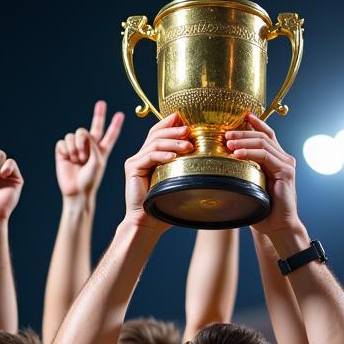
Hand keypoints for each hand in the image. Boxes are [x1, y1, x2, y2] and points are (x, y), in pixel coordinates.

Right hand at [56, 101, 124, 200]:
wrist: (77, 191)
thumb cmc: (90, 180)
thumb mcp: (97, 162)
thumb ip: (93, 145)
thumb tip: (82, 135)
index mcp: (101, 151)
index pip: (110, 135)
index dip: (114, 125)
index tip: (120, 114)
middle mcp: (89, 147)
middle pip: (93, 126)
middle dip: (98, 114)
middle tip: (102, 103)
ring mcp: (75, 148)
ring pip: (75, 134)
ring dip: (77, 146)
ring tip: (79, 159)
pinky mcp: (63, 150)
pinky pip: (64, 141)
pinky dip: (67, 149)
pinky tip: (70, 159)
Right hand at [124, 114, 192, 229]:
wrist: (148, 223)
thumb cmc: (166, 204)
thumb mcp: (180, 181)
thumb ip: (188, 166)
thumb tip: (211, 155)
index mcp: (152, 154)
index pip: (161, 130)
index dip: (173, 122)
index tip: (191, 121)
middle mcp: (142, 154)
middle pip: (157, 132)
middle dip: (175, 129)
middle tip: (190, 130)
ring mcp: (136, 160)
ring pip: (155, 142)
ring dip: (173, 142)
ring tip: (188, 146)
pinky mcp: (132, 167)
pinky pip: (149, 156)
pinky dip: (162, 155)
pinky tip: (173, 158)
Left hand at [226, 115, 301, 240]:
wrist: (278, 226)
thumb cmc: (263, 210)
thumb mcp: (250, 186)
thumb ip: (244, 173)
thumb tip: (221, 164)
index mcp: (277, 160)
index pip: (267, 135)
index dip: (255, 123)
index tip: (241, 115)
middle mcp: (284, 159)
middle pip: (263, 136)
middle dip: (243, 131)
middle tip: (226, 132)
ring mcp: (286, 164)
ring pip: (263, 143)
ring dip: (244, 141)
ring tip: (227, 142)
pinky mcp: (286, 172)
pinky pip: (266, 156)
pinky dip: (250, 153)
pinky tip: (237, 155)